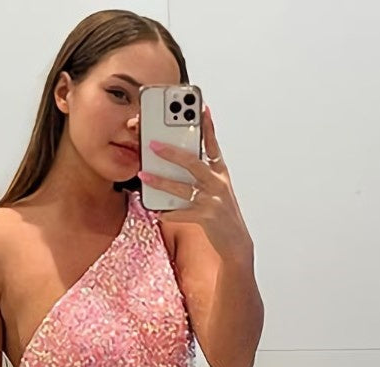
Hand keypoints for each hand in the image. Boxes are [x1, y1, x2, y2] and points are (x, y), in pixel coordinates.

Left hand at [137, 105, 250, 254]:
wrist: (236, 243)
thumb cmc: (222, 215)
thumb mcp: (218, 191)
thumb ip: (204, 176)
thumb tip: (179, 163)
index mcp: (221, 174)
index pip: (213, 146)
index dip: (207, 127)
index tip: (201, 109)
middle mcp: (218, 184)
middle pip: (193, 162)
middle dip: (172, 152)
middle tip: (153, 144)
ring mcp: (212, 201)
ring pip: (182, 188)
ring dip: (161, 181)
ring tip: (143, 175)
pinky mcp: (206, 218)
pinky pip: (181, 213)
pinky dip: (167, 212)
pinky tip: (155, 210)